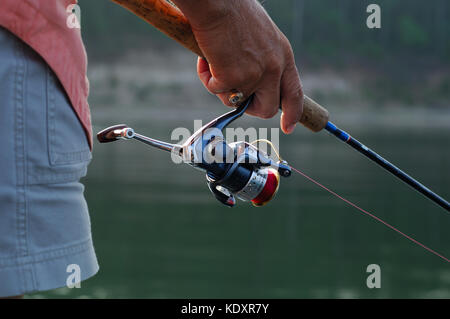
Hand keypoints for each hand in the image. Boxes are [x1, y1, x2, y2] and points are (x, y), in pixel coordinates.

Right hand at [173, 0, 303, 133]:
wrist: (217, 1)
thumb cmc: (234, 11)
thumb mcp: (261, 37)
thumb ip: (263, 59)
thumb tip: (251, 82)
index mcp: (283, 56)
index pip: (295, 93)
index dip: (292, 113)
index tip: (288, 126)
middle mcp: (274, 68)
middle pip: (267, 108)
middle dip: (249, 108)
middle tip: (234, 97)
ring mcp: (255, 75)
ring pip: (234, 100)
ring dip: (220, 86)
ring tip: (213, 60)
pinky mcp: (233, 78)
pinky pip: (214, 89)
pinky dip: (206, 76)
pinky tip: (206, 56)